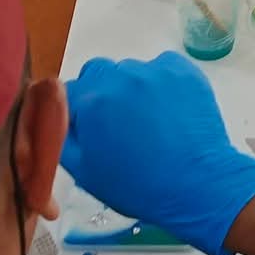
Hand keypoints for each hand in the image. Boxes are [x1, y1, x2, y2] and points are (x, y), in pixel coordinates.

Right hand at [61, 53, 254, 254]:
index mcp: (92, 101)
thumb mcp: (85, 171)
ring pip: (129, 71)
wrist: (199, 185)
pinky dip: (160, 84)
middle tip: (116, 125)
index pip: (65, 93)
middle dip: (100, 95)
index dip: (73, 113)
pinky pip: (161, 68)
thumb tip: (55, 117)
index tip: (87, 131)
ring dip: (130, 89)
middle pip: (96, 74)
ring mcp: (155, 70)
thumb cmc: (138, 185)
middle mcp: (120, 76)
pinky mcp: (184, 70)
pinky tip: (168, 110)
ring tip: (147, 120)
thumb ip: (61, 137)